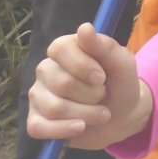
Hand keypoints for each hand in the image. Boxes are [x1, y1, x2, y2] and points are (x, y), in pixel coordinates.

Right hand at [27, 22, 151, 149]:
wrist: (122, 116)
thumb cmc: (120, 83)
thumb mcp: (122, 64)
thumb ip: (105, 46)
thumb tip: (84, 28)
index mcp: (65, 49)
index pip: (60, 48)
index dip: (82, 65)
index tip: (102, 77)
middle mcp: (46, 69)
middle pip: (61, 83)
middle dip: (91, 94)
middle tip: (103, 95)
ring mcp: (38, 96)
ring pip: (54, 108)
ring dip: (86, 114)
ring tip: (100, 113)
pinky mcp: (35, 121)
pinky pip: (38, 128)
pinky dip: (64, 130)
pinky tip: (81, 127)